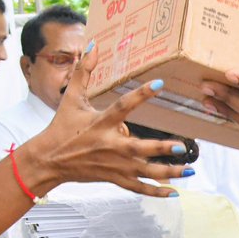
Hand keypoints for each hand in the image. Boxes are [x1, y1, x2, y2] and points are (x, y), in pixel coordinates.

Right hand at [19, 45, 193, 197]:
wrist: (48, 160)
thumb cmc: (61, 127)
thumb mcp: (71, 98)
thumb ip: (83, 71)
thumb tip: (92, 45)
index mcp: (101, 123)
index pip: (124, 106)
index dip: (141, 94)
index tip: (160, 85)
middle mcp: (110, 145)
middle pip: (140, 148)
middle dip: (162, 149)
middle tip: (183, 146)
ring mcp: (114, 165)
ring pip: (145, 172)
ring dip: (169, 172)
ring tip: (190, 169)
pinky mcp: (114, 178)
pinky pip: (138, 188)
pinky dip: (156, 192)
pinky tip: (174, 192)